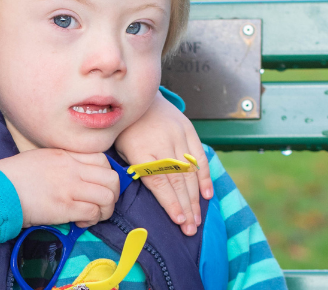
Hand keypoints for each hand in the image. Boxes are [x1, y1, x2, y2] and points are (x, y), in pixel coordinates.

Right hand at [0, 148, 119, 228]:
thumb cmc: (15, 175)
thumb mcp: (41, 157)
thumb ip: (62, 162)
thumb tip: (77, 175)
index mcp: (65, 154)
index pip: (102, 159)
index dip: (106, 174)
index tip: (97, 185)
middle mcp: (72, 168)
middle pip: (112, 178)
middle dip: (113, 193)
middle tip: (102, 203)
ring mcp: (70, 187)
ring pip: (108, 196)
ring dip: (105, 209)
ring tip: (93, 215)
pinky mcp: (65, 207)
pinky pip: (93, 212)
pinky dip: (92, 220)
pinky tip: (80, 222)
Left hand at [114, 91, 212, 235]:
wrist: (139, 97)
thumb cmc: (126, 128)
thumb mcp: (120, 149)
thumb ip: (135, 169)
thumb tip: (146, 193)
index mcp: (141, 151)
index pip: (159, 182)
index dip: (170, 203)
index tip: (178, 220)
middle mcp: (162, 144)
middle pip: (177, 181)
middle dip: (185, 208)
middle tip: (190, 229)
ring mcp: (177, 136)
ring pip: (190, 173)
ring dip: (195, 198)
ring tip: (197, 219)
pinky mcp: (188, 130)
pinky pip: (199, 157)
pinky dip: (205, 176)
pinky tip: (207, 194)